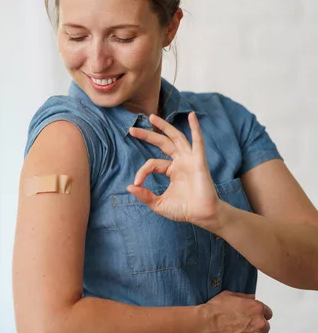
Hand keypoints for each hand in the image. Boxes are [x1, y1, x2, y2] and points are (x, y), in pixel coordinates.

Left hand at [127, 112, 221, 227]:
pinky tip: (192, 116)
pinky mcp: (199, 162)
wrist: (203, 216)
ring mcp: (190, 160)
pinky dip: (196, 128)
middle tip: (131, 129)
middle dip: (147, 135)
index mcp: (172, 170)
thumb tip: (129, 186)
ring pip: (176, 138)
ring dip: (164, 126)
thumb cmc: (184, 209)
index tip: (137, 183)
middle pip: (162, 143)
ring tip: (151, 117)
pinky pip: (198, 142)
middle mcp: (180, 162)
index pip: (152, 163)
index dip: (142, 172)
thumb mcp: (158, 204)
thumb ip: (144, 195)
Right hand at [201, 290, 272, 332]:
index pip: (267, 312)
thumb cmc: (216, 310)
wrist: (208, 324)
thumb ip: (244, 297)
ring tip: (242, 331)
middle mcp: (259, 321)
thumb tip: (251, 298)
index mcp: (256, 307)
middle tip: (245, 323)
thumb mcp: (229, 295)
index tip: (254, 315)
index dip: (259, 313)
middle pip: (265, 324)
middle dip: (256, 323)